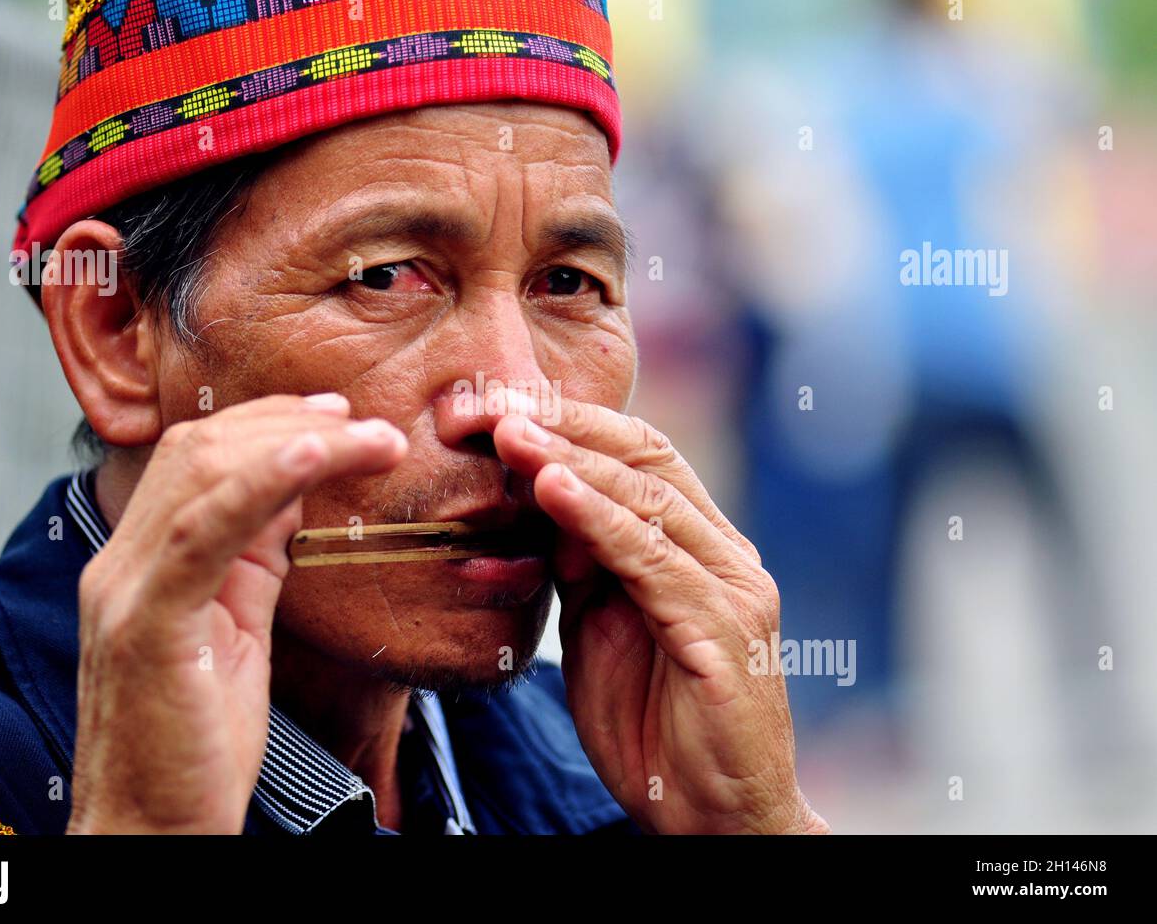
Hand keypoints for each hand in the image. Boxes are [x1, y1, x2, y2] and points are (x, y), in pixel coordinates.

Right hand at [66, 395, 406, 833]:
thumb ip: (251, 557)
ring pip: (203, 474)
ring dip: (296, 442)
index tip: (333, 415)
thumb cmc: (197, 746)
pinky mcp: (146, 625)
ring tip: (367, 437)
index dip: (264, 424)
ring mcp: (126, 591)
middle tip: (360, 420)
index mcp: (142, 564)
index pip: (195, 459)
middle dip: (286, 422)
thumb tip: (290, 490)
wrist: (152, 833)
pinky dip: (260, 482)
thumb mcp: (236, 631)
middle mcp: (120, 565)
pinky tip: (316, 455)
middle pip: (198, 451)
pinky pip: (203, 531)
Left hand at [489, 393, 828, 834]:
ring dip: (572, 460)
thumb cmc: (657, 726)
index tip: (495, 408)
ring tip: (511, 435)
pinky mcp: (725, 630)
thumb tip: (541, 501)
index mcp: (700, 548)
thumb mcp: (602, 630)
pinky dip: (599, 519)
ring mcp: (733, 588)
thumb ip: (583, 567)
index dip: (570, 423)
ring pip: (650, 498)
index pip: (639, 457)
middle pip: (648, 457)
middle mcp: (726, 555)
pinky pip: (653, 560)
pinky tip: (551, 490)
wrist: (715, 818)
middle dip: (566, 425)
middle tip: (493, 406)